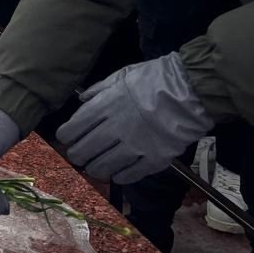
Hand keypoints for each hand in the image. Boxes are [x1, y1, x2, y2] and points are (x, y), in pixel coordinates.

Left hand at [57, 53, 212, 183]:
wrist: (188, 93)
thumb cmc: (152, 80)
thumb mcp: (121, 75)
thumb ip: (99, 89)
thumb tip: (81, 101)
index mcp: (105, 106)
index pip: (75, 127)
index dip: (66, 136)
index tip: (65, 138)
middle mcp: (116, 128)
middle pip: (85, 150)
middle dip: (76, 155)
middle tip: (77, 156)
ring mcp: (135, 146)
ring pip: (104, 166)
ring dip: (94, 168)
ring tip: (93, 167)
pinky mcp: (154, 160)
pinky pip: (130, 174)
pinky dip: (119, 176)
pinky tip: (116, 174)